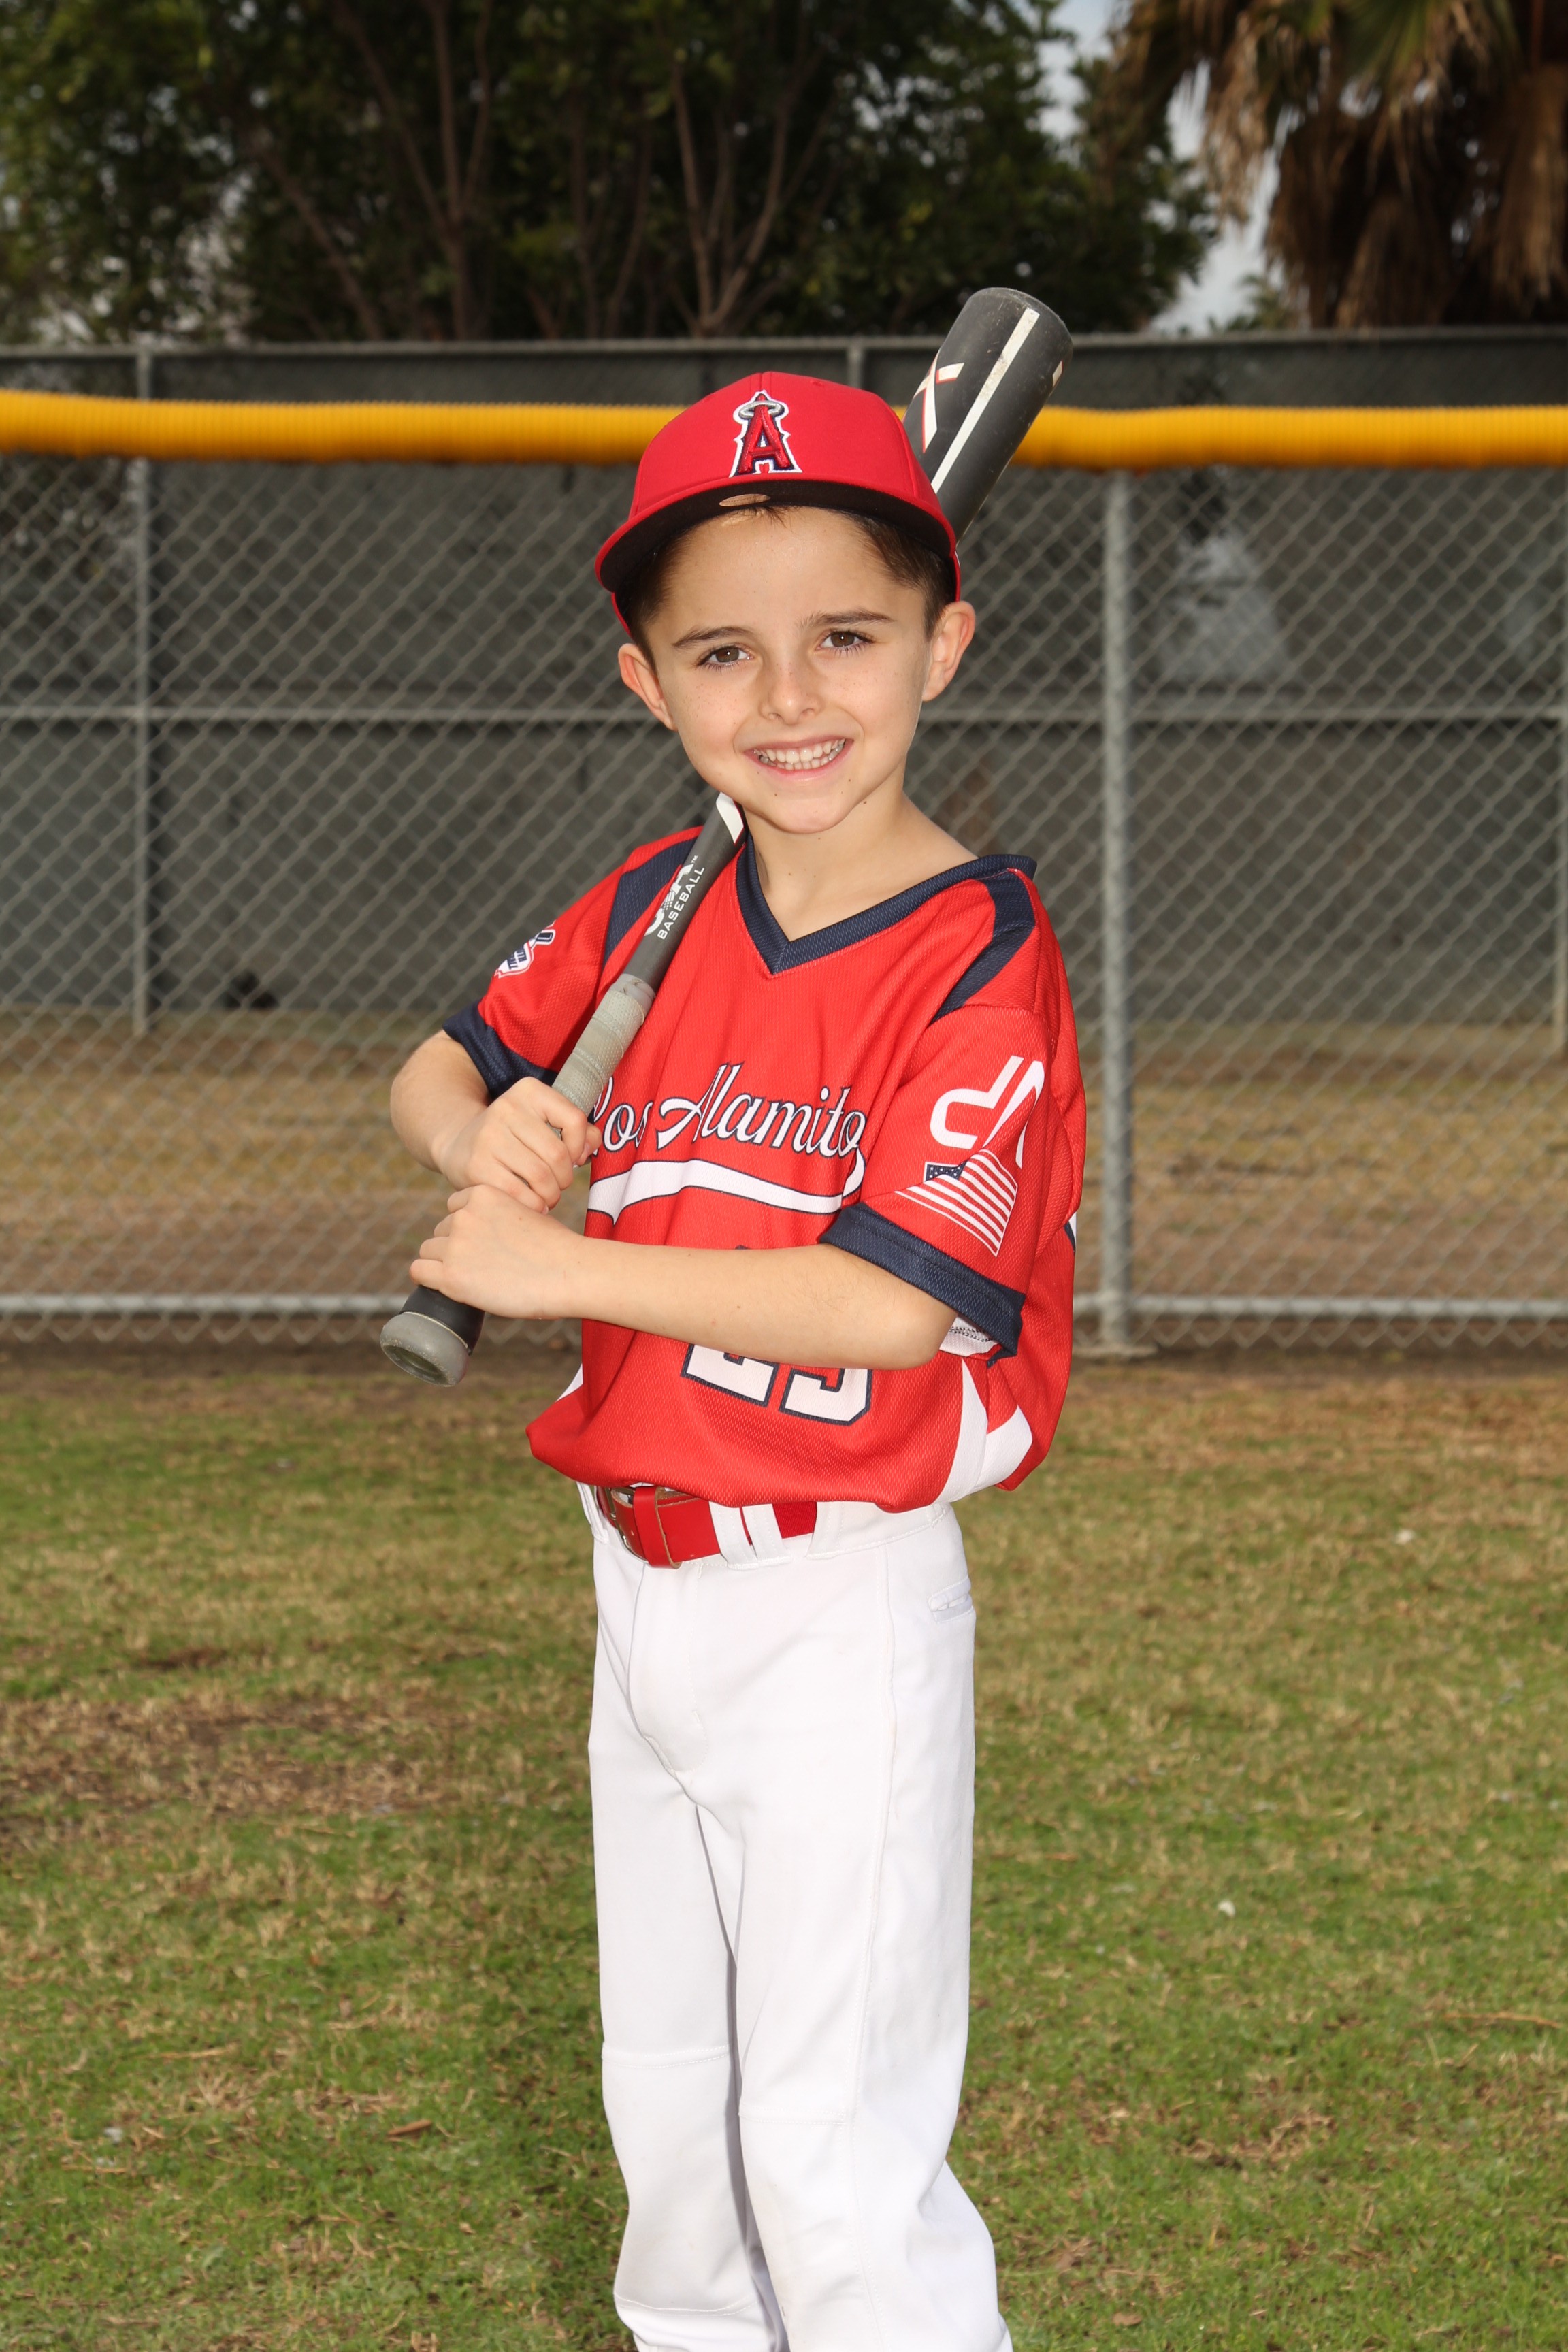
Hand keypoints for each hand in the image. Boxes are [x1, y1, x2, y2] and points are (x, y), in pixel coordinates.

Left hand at [411, 1184, 582, 1319]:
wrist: (569, 1273)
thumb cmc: (557, 1248)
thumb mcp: (526, 1212)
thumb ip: (499, 1215)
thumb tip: (485, 1232)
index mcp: (480, 1195)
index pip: (454, 1208)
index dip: (467, 1228)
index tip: (483, 1243)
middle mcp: (462, 1216)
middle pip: (441, 1231)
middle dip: (456, 1247)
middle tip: (483, 1266)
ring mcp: (454, 1246)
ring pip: (429, 1251)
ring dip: (444, 1264)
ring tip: (474, 1278)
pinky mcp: (451, 1277)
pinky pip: (419, 1271)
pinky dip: (429, 1279)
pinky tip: (448, 1286)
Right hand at [432, 1077, 600, 1210]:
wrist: (458, 1143)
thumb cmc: (515, 1136)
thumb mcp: (542, 1121)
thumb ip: (577, 1130)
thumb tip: (591, 1147)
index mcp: (529, 1091)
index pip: (575, 1120)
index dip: (581, 1146)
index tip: (573, 1158)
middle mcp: (507, 1108)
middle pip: (558, 1154)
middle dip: (565, 1178)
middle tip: (558, 1185)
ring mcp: (489, 1137)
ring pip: (540, 1176)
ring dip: (551, 1195)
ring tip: (548, 1197)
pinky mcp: (477, 1165)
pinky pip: (519, 1194)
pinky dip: (533, 1205)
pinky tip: (533, 1204)